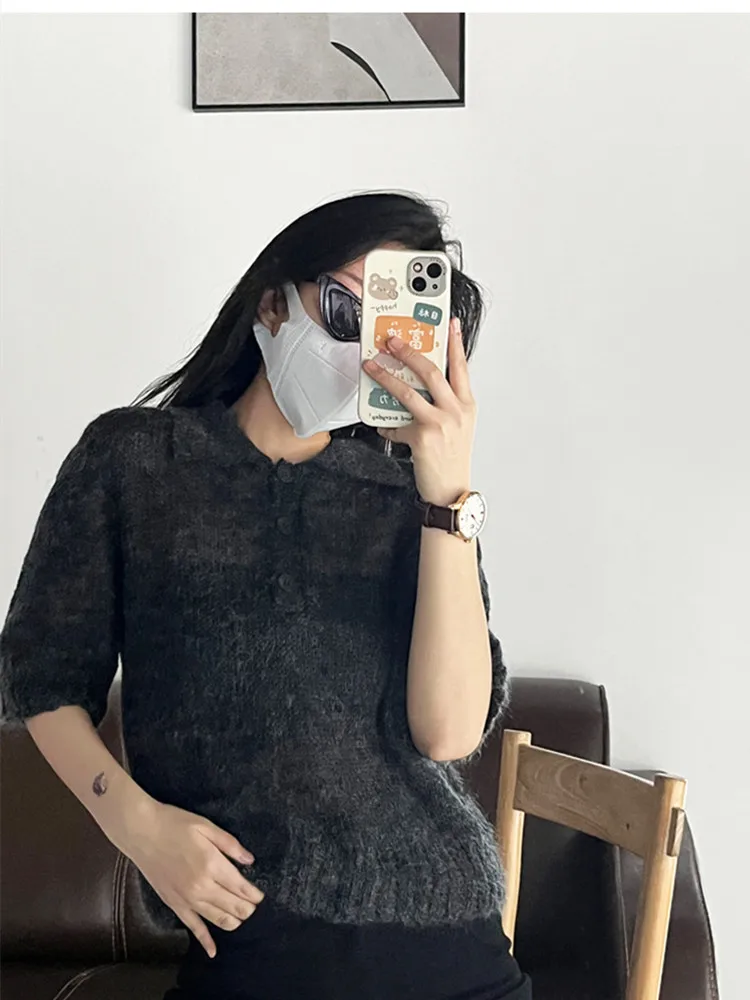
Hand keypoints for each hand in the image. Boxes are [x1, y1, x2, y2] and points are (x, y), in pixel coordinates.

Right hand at [116, 799, 263, 957]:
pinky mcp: (174, 904)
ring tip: (242, 918)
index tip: (261, 896)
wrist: (141, 832)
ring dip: (234, 921)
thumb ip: (230, 845)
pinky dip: (205, 941)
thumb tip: (250, 860)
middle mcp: (201, 886)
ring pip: (218, 919)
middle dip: (248, 909)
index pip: (241, 888)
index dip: (254, 895)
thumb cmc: (174, 824)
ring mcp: (186, 898)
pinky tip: (213, 951)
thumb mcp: (206, 826)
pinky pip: (193, 927)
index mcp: (212, 865)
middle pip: (233, 907)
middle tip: (254, 906)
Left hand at [362, 318, 475, 505]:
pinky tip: (381, 425)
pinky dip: (385, 424)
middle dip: (407, 351)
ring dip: (385, 376)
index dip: (454, 342)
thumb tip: (419, 385)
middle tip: (391, 341)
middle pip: (430, 371)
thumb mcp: (458, 425)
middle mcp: (455, 410)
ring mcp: (439, 423)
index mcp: (466, 404)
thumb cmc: (452, 457)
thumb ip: (444, 403)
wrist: (450, 489)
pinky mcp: (422, 438)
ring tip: (371, 366)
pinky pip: (396, 424)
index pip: (461, 366)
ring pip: (407, 391)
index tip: (449, 323)